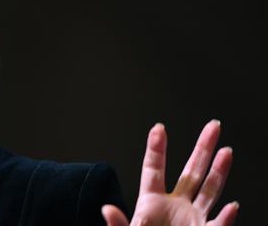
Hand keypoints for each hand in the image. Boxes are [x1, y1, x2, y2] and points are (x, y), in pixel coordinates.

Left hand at [102, 120, 237, 225]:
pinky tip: (233, 206)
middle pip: (191, 171)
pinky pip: (218, 225)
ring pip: (209, 191)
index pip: (153, 170)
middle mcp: (175, 206)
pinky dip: (226, 218)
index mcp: (151, 202)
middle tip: (213, 125)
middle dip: (203, 147)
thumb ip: (119, 224)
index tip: (158, 128)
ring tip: (227, 151)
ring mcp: (191, 219)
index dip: (156, 149)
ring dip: (220, 172)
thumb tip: (107, 210)